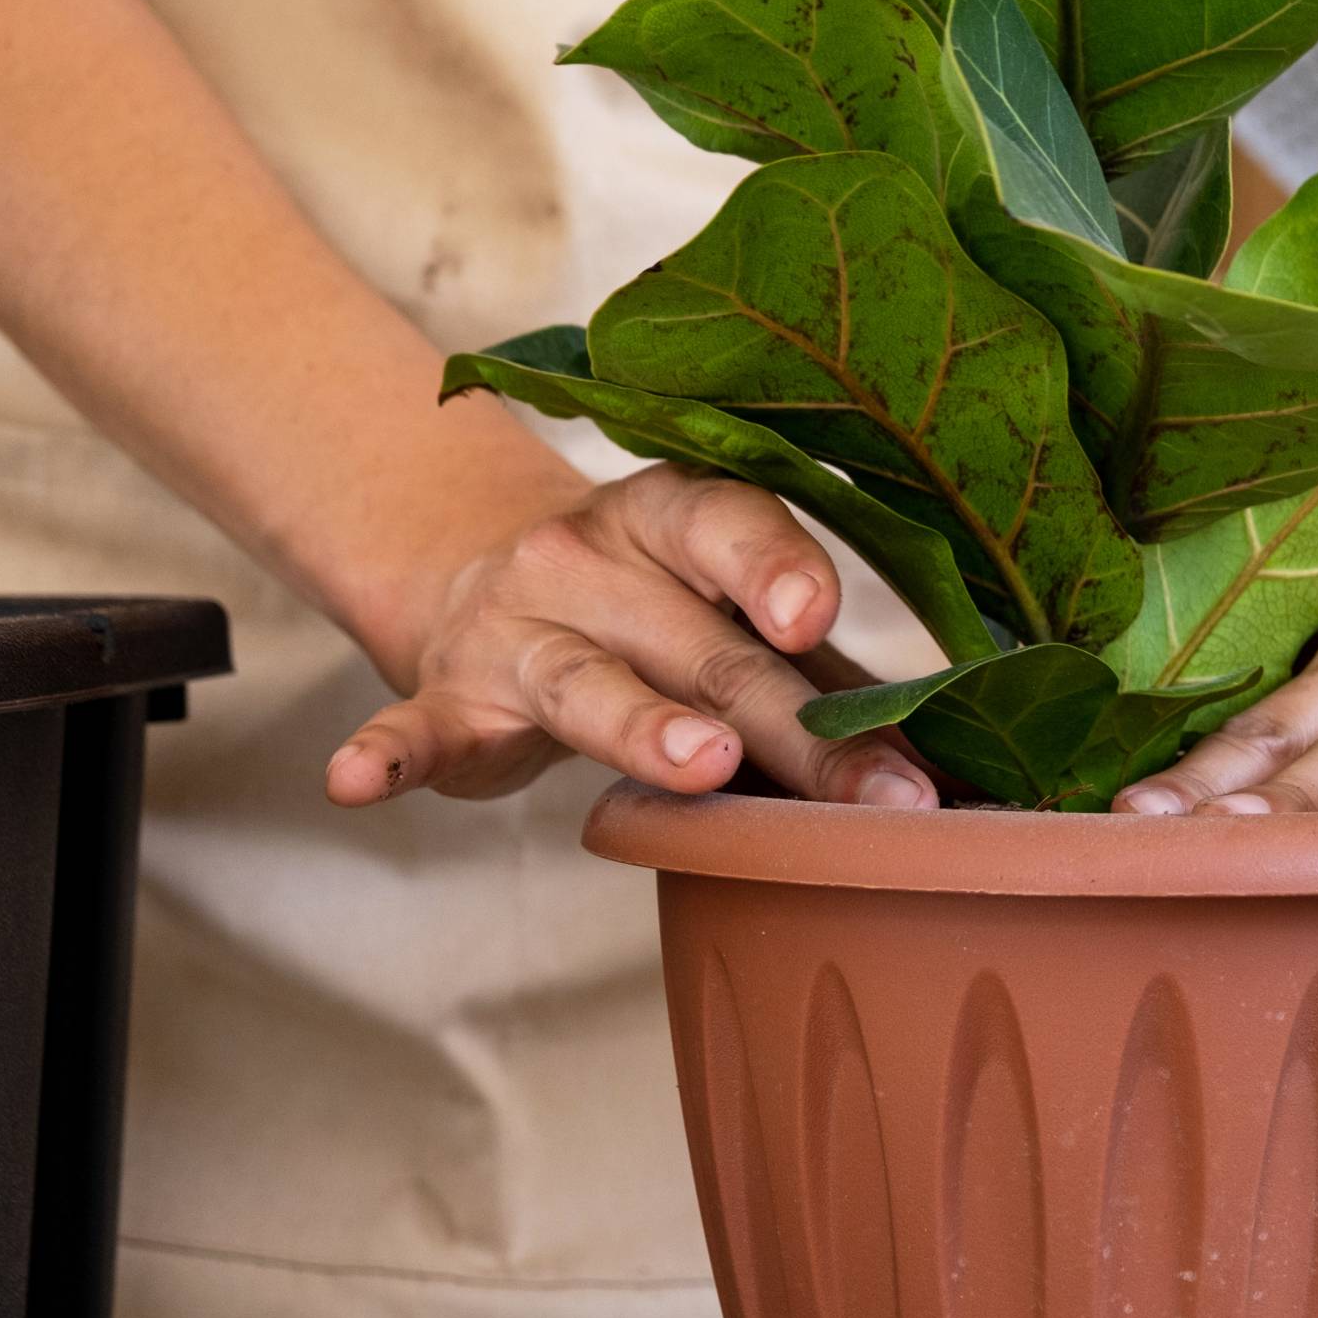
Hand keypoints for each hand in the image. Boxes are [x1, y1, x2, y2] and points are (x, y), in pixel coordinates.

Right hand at [324, 464, 936, 808]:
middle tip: (877, 797)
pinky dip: (387, 753)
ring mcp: (517, 629)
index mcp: (679, 520)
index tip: (823, 621)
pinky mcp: (449, 696)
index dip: (780, 572)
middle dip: (798, 728)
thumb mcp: (727, 611)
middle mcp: (595, 560)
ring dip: (645, 726)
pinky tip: (356, 787)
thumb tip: (960, 756)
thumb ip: (823, 672)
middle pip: (707, 649)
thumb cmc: (655, 609)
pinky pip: (414, 726)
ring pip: (588, 684)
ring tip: (704, 764)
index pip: (735, 528)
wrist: (482, 580)